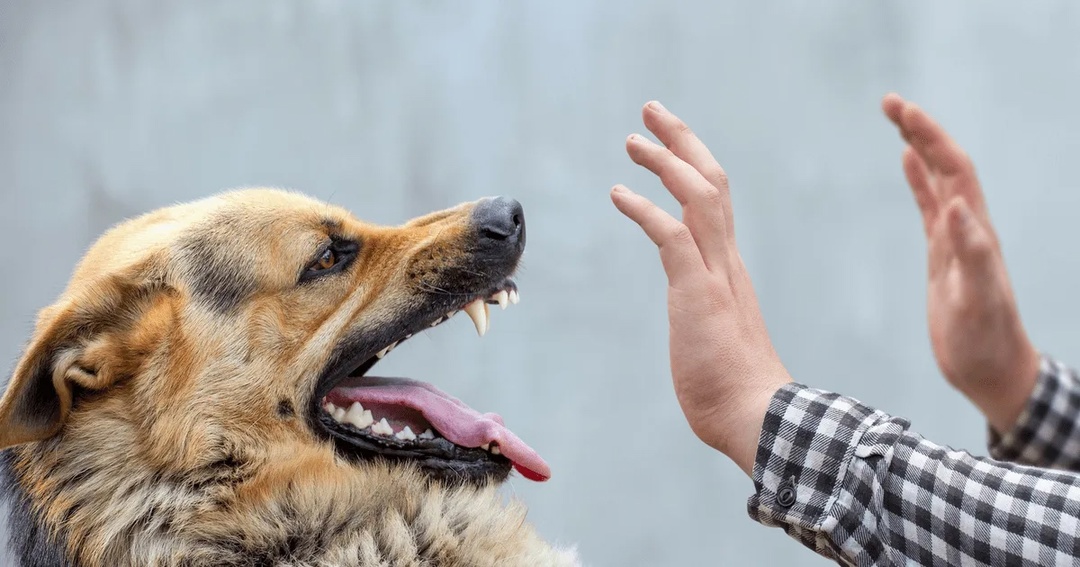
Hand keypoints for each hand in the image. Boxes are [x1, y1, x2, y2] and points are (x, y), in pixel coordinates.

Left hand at [611, 101, 790, 474]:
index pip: (716, 203)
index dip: (692, 166)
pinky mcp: (698, 293)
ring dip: (665, 162)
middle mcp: (727, 262)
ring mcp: (716, 275)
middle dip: (682, 141)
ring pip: (699, 196)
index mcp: (729, 270)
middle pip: (712, 182)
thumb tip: (698, 326)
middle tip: (652, 112)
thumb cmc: (735, 390)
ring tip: (633, 139)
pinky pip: (672, 237)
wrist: (758, 418)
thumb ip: (706, 319)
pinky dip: (645, 209)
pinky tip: (618, 193)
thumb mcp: (715, 339)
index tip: (669, 144)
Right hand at [882, 93, 1039, 433]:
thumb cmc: (986, 341)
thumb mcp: (978, 300)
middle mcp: (968, 227)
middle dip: (920, 130)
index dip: (930, 137)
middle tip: (889, 102)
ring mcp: (955, 239)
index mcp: (976, 231)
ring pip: (937, 179)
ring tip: (896, 119)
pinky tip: (906, 164)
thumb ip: (972, 252)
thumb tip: (956, 204)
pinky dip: (917, 180)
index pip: (954, 170)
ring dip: (918, 146)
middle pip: (945, 164)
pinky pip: (928, 206)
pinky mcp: (942, 255)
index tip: (902, 112)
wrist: (991, 369)